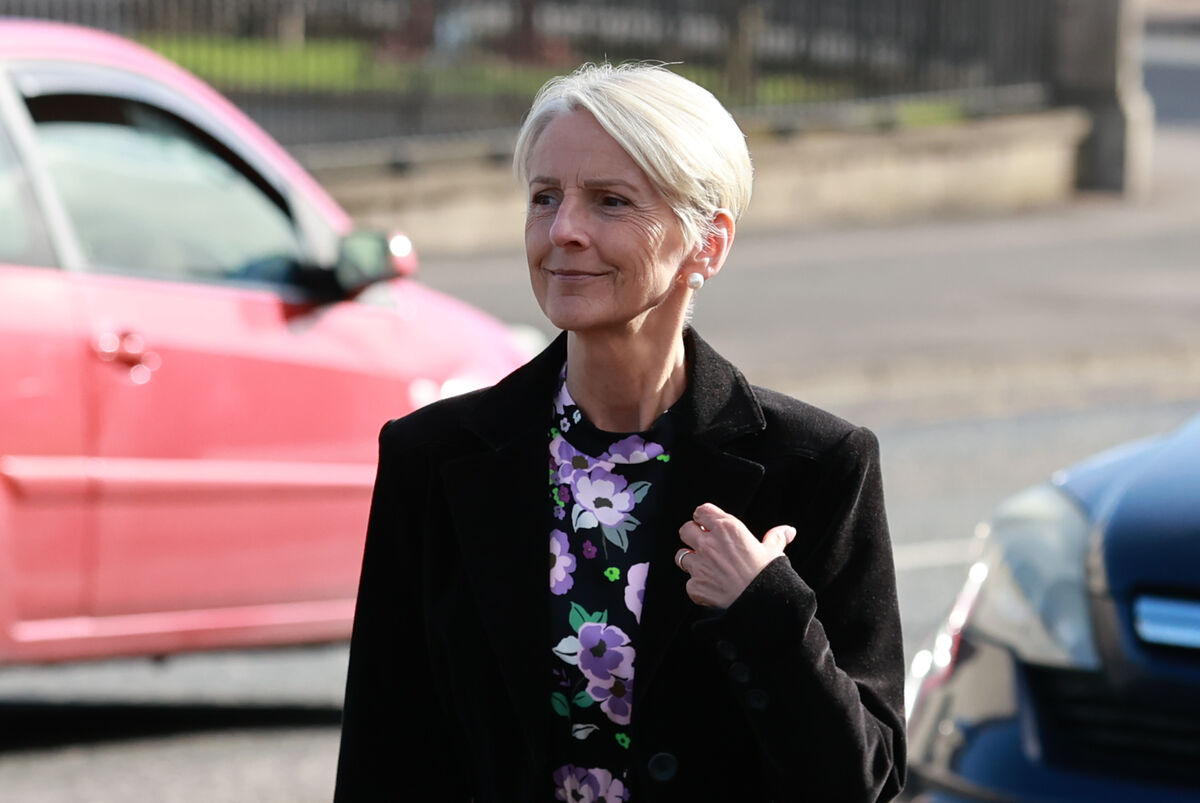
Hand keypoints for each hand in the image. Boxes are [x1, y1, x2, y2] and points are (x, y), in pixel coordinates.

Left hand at [676, 503, 796, 607]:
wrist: (763, 603)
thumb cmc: (769, 575)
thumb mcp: (774, 552)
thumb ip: (776, 538)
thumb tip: (788, 531)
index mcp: (727, 528)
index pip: (702, 511)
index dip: (704, 519)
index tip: (708, 526)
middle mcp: (709, 543)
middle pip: (685, 530)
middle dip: (692, 536)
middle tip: (703, 545)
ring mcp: (699, 564)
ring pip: (681, 556)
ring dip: (692, 561)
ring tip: (707, 568)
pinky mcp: (695, 585)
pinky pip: (689, 582)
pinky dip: (698, 586)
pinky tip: (712, 588)